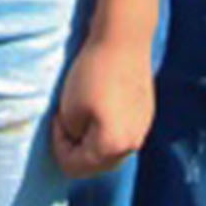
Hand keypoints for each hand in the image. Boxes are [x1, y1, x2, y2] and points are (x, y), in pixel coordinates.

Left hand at [50, 28, 156, 176]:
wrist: (124, 39)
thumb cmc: (92, 74)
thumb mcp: (69, 110)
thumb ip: (72, 137)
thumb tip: (79, 140)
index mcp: (112, 147)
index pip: (74, 166)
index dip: (59, 145)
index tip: (58, 119)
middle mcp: (132, 145)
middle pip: (96, 165)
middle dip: (77, 149)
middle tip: (67, 121)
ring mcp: (143, 130)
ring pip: (111, 151)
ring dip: (93, 141)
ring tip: (84, 114)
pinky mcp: (147, 115)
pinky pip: (123, 134)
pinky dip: (109, 130)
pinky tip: (102, 107)